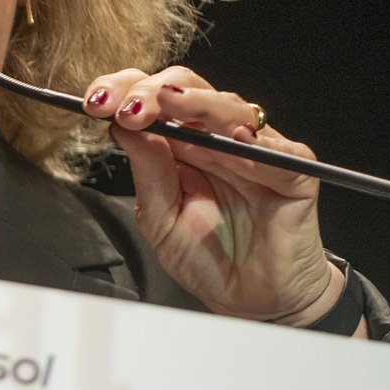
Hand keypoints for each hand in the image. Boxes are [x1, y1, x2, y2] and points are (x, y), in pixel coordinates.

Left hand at [85, 67, 350, 330]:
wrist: (250, 300)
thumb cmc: (207, 257)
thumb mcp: (160, 217)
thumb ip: (147, 172)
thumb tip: (121, 127)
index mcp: (180, 145)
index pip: (154, 99)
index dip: (126, 91)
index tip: (96, 103)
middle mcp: (217, 139)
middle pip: (188, 89)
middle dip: (154, 91)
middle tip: (129, 108)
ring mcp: (258, 152)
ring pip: (232, 108)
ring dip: (197, 103)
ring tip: (170, 103)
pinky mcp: (294, 174)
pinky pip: (282, 151)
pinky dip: (258, 142)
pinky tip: (236, 139)